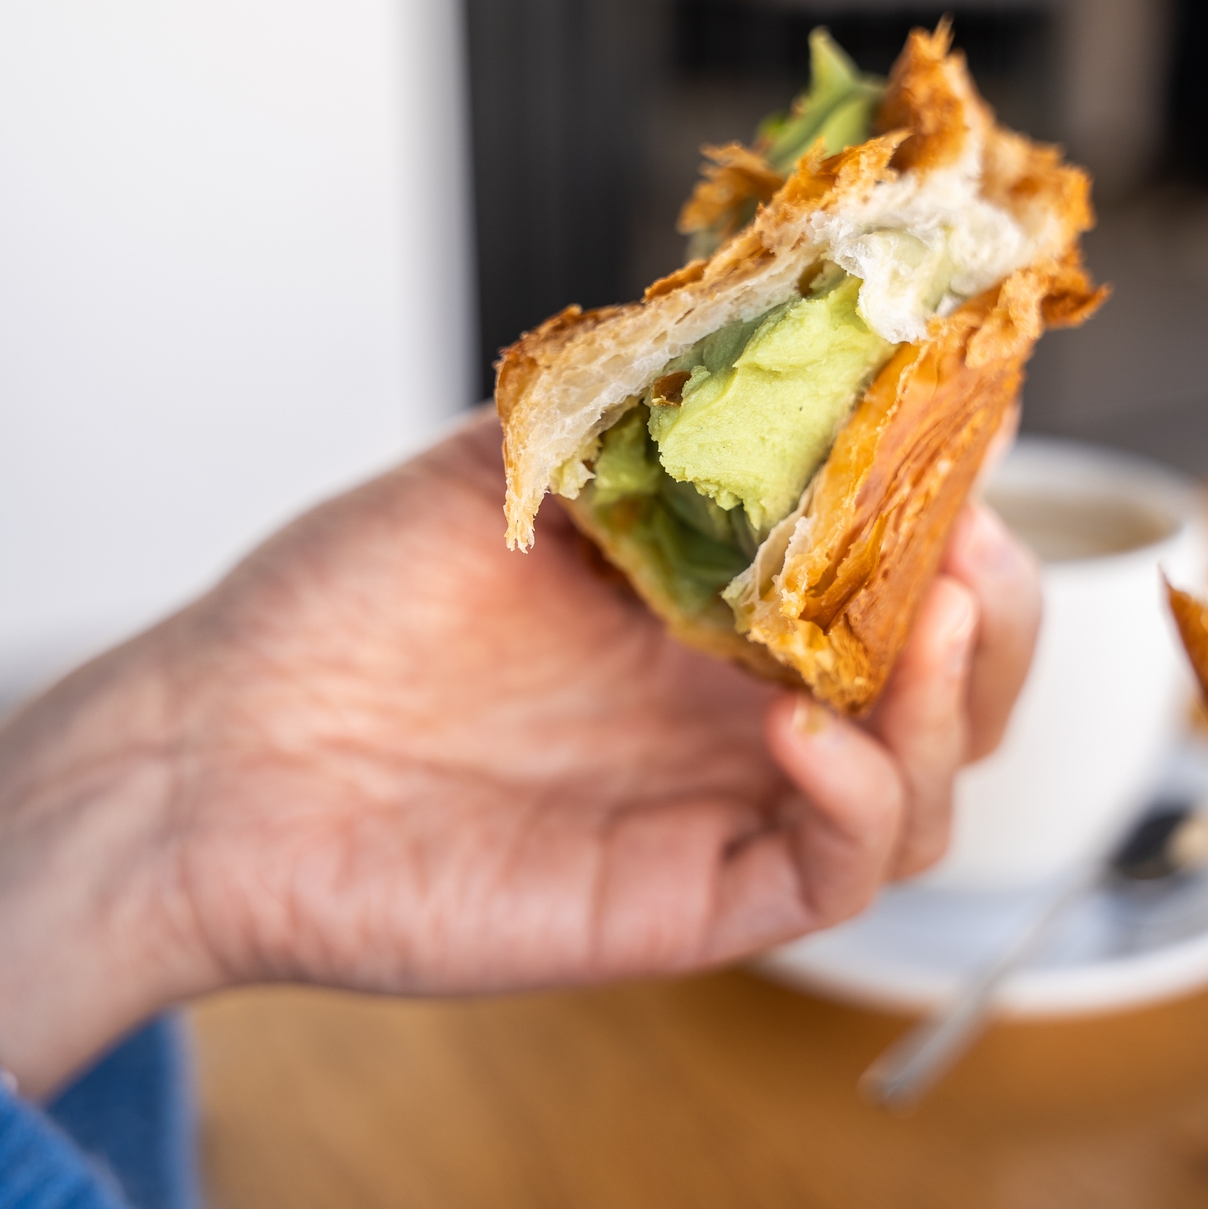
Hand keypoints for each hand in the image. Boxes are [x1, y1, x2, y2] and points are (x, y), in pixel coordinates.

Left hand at [0, 411, 1041, 1094]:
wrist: (213, 745)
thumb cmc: (341, 601)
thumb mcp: (510, 460)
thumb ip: (652, 409)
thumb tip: (782, 308)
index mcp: (717, 596)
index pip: (899, 562)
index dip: (955, 501)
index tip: (962, 426)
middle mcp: (740, 701)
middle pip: (951, 684)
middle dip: (994, 609)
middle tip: (964, 544)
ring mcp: (719, 803)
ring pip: (924, 784)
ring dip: (955, 701)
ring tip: (926, 616)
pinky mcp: (683, 900)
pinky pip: (831, 874)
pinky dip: (861, 798)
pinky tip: (802, 725)